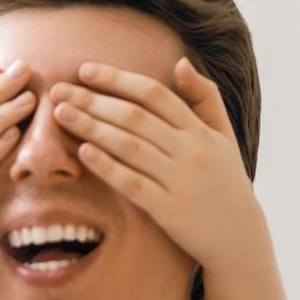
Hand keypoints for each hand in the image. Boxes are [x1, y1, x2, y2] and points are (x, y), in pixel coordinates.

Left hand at [50, 58, 269, 272]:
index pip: (154, 94)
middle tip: (59, 90)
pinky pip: (133, 185)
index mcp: (200, 130)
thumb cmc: (227, 183)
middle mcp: (191, 151)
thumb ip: (205, 97)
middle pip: (135, 116)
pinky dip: (108, 167)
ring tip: (61, 114)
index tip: (84, 70)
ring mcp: (180, 181)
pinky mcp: (170, 211)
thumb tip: (180, 62)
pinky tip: (84, 152)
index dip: (117, 79)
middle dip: (93, 100)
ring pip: (130, 146)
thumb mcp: (224, 136)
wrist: (240, 237)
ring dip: (92, 127)